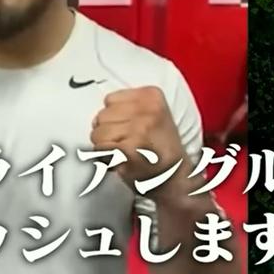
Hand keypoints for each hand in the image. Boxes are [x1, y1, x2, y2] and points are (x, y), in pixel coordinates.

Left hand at [90, 87, 202, 204]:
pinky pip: (100, 149)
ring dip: (106, 146)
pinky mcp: (130, 149)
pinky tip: (121, 161)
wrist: (175, 178)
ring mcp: (139, 129)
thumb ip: (127, 107)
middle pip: (101, 116)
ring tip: (126, 152)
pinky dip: (105, 158)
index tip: (131, 130)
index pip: (109, 100)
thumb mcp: (153, 114)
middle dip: (109, 132)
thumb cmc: (160, 149)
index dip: (115, 118)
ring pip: (97, 133)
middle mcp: (147, 109)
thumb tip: (98, 118)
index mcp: (151, 95)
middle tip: (129, 144)